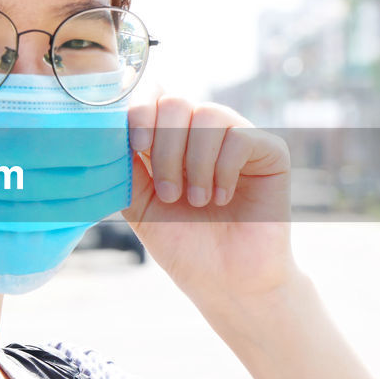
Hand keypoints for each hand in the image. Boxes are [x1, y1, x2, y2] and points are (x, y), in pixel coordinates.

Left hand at [122, 89, 293, 331]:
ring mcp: (238, 138)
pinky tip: (223, 199)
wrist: (227, 283)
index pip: (153, 95)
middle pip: (176, 103)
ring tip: (197, 201)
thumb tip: (109, 130)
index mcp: (170, 139)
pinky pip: (240, 136)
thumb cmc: (185, 246)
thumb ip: (125, 166)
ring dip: (194, 163)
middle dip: (165, 148)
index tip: (136, 145)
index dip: (140, 109)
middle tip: (169, 194)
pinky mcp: (270, 151)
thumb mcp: (141, 205)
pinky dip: (224, 170)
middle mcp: (203, 132)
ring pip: (207, 115)